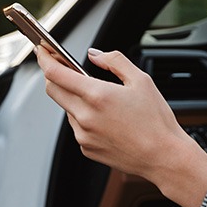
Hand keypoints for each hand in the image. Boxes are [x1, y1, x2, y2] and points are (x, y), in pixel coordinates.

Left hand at [35, 46, 206, 206]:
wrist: (163, 157)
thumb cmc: (156, 121)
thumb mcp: (141, 80)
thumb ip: (114, 61)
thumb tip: (95, 55)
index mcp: (97, 95)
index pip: (56, 73)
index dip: (45, 58)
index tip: (43, 50)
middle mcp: (85, 116)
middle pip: (53, 90)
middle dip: (54, 75)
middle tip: (65, 67)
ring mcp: (83, 135)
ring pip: (66, 108)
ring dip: (73, 97)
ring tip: (100, 97)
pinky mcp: (86, 149)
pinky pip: (77, 126)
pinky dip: (83, 116)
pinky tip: (106, 117)